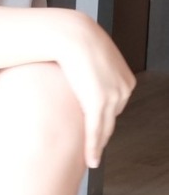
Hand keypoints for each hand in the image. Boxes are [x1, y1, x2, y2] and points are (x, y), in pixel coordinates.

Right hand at [54, 12, 135, 167]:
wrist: (69, 33)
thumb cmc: (71, 40)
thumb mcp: (88, 56)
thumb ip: (88, 68)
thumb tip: (77, 72)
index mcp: (124, 79)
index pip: (114, 106)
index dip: (103, 120)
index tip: (95, 131)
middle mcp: (123, 89)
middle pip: (111, 119)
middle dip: (102, 135)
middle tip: (93, 149)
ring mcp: (112, 96)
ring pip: (104, 129)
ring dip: (97, 146)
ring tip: (91, 160)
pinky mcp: (97, 102)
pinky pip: (95, 130)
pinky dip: (93, 148)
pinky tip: (91, 161)